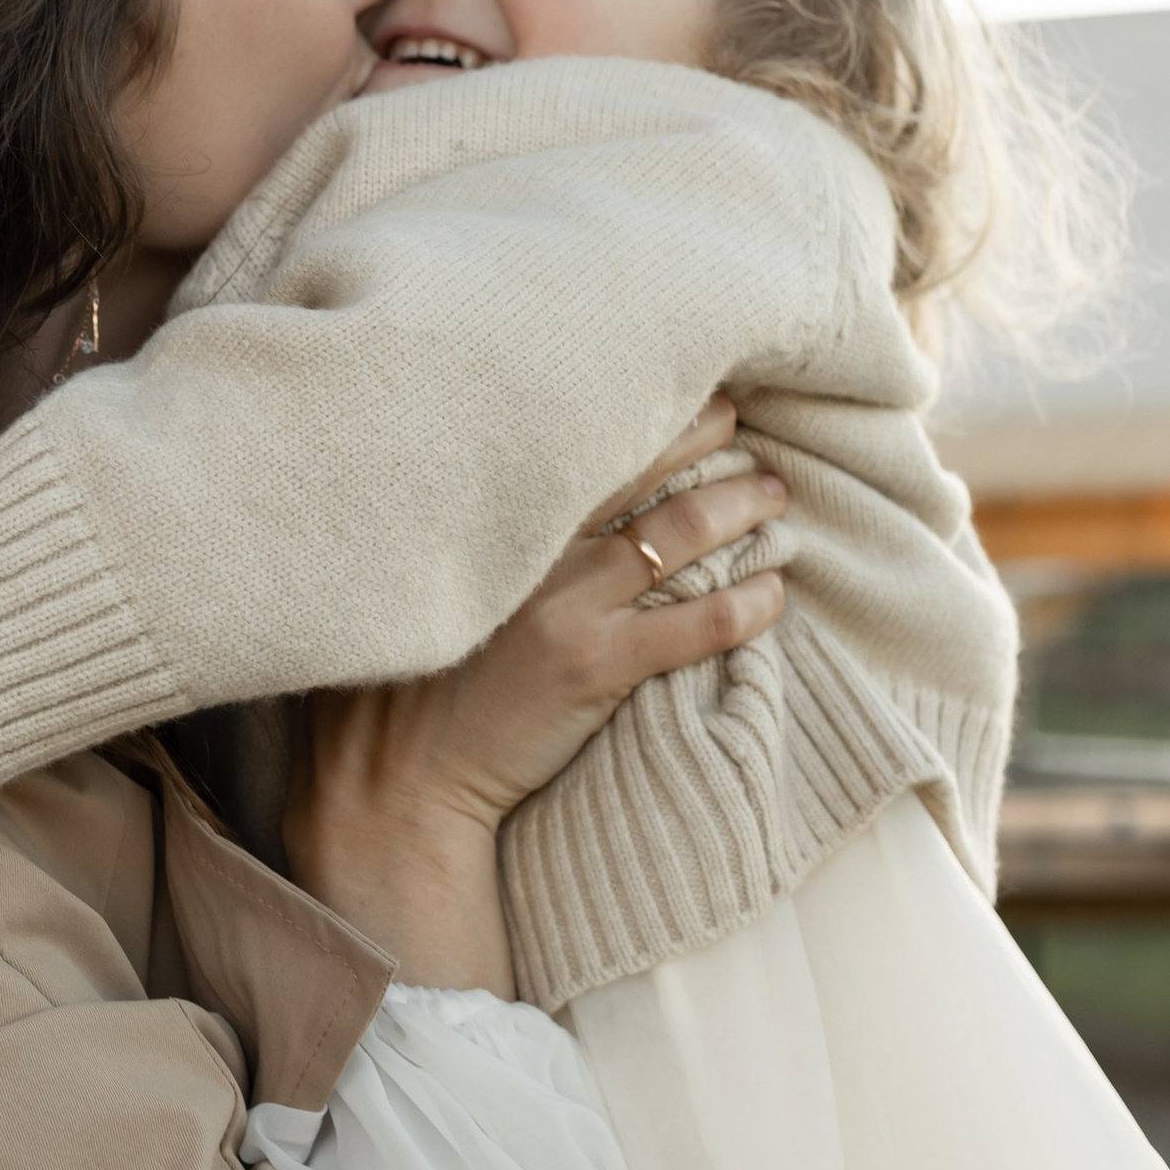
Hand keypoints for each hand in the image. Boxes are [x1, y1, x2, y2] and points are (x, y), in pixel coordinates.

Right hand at [283, 431, 784, 994]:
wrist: (394, 777)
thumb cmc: (404, 684)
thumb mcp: (429, 588)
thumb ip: (475, 538)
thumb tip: (522, 501)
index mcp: (496, 524)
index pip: (584, 447)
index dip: (643, 411)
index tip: (681, 392)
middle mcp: (534, 549)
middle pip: (642, 473)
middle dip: (705, 440)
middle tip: (744, 425)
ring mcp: (566, 606)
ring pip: (679, 534)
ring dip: (739, 507)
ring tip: (774, 496)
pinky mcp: (594, 668)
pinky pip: (696, 623)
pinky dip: (746, 604)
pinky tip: (774, 593)